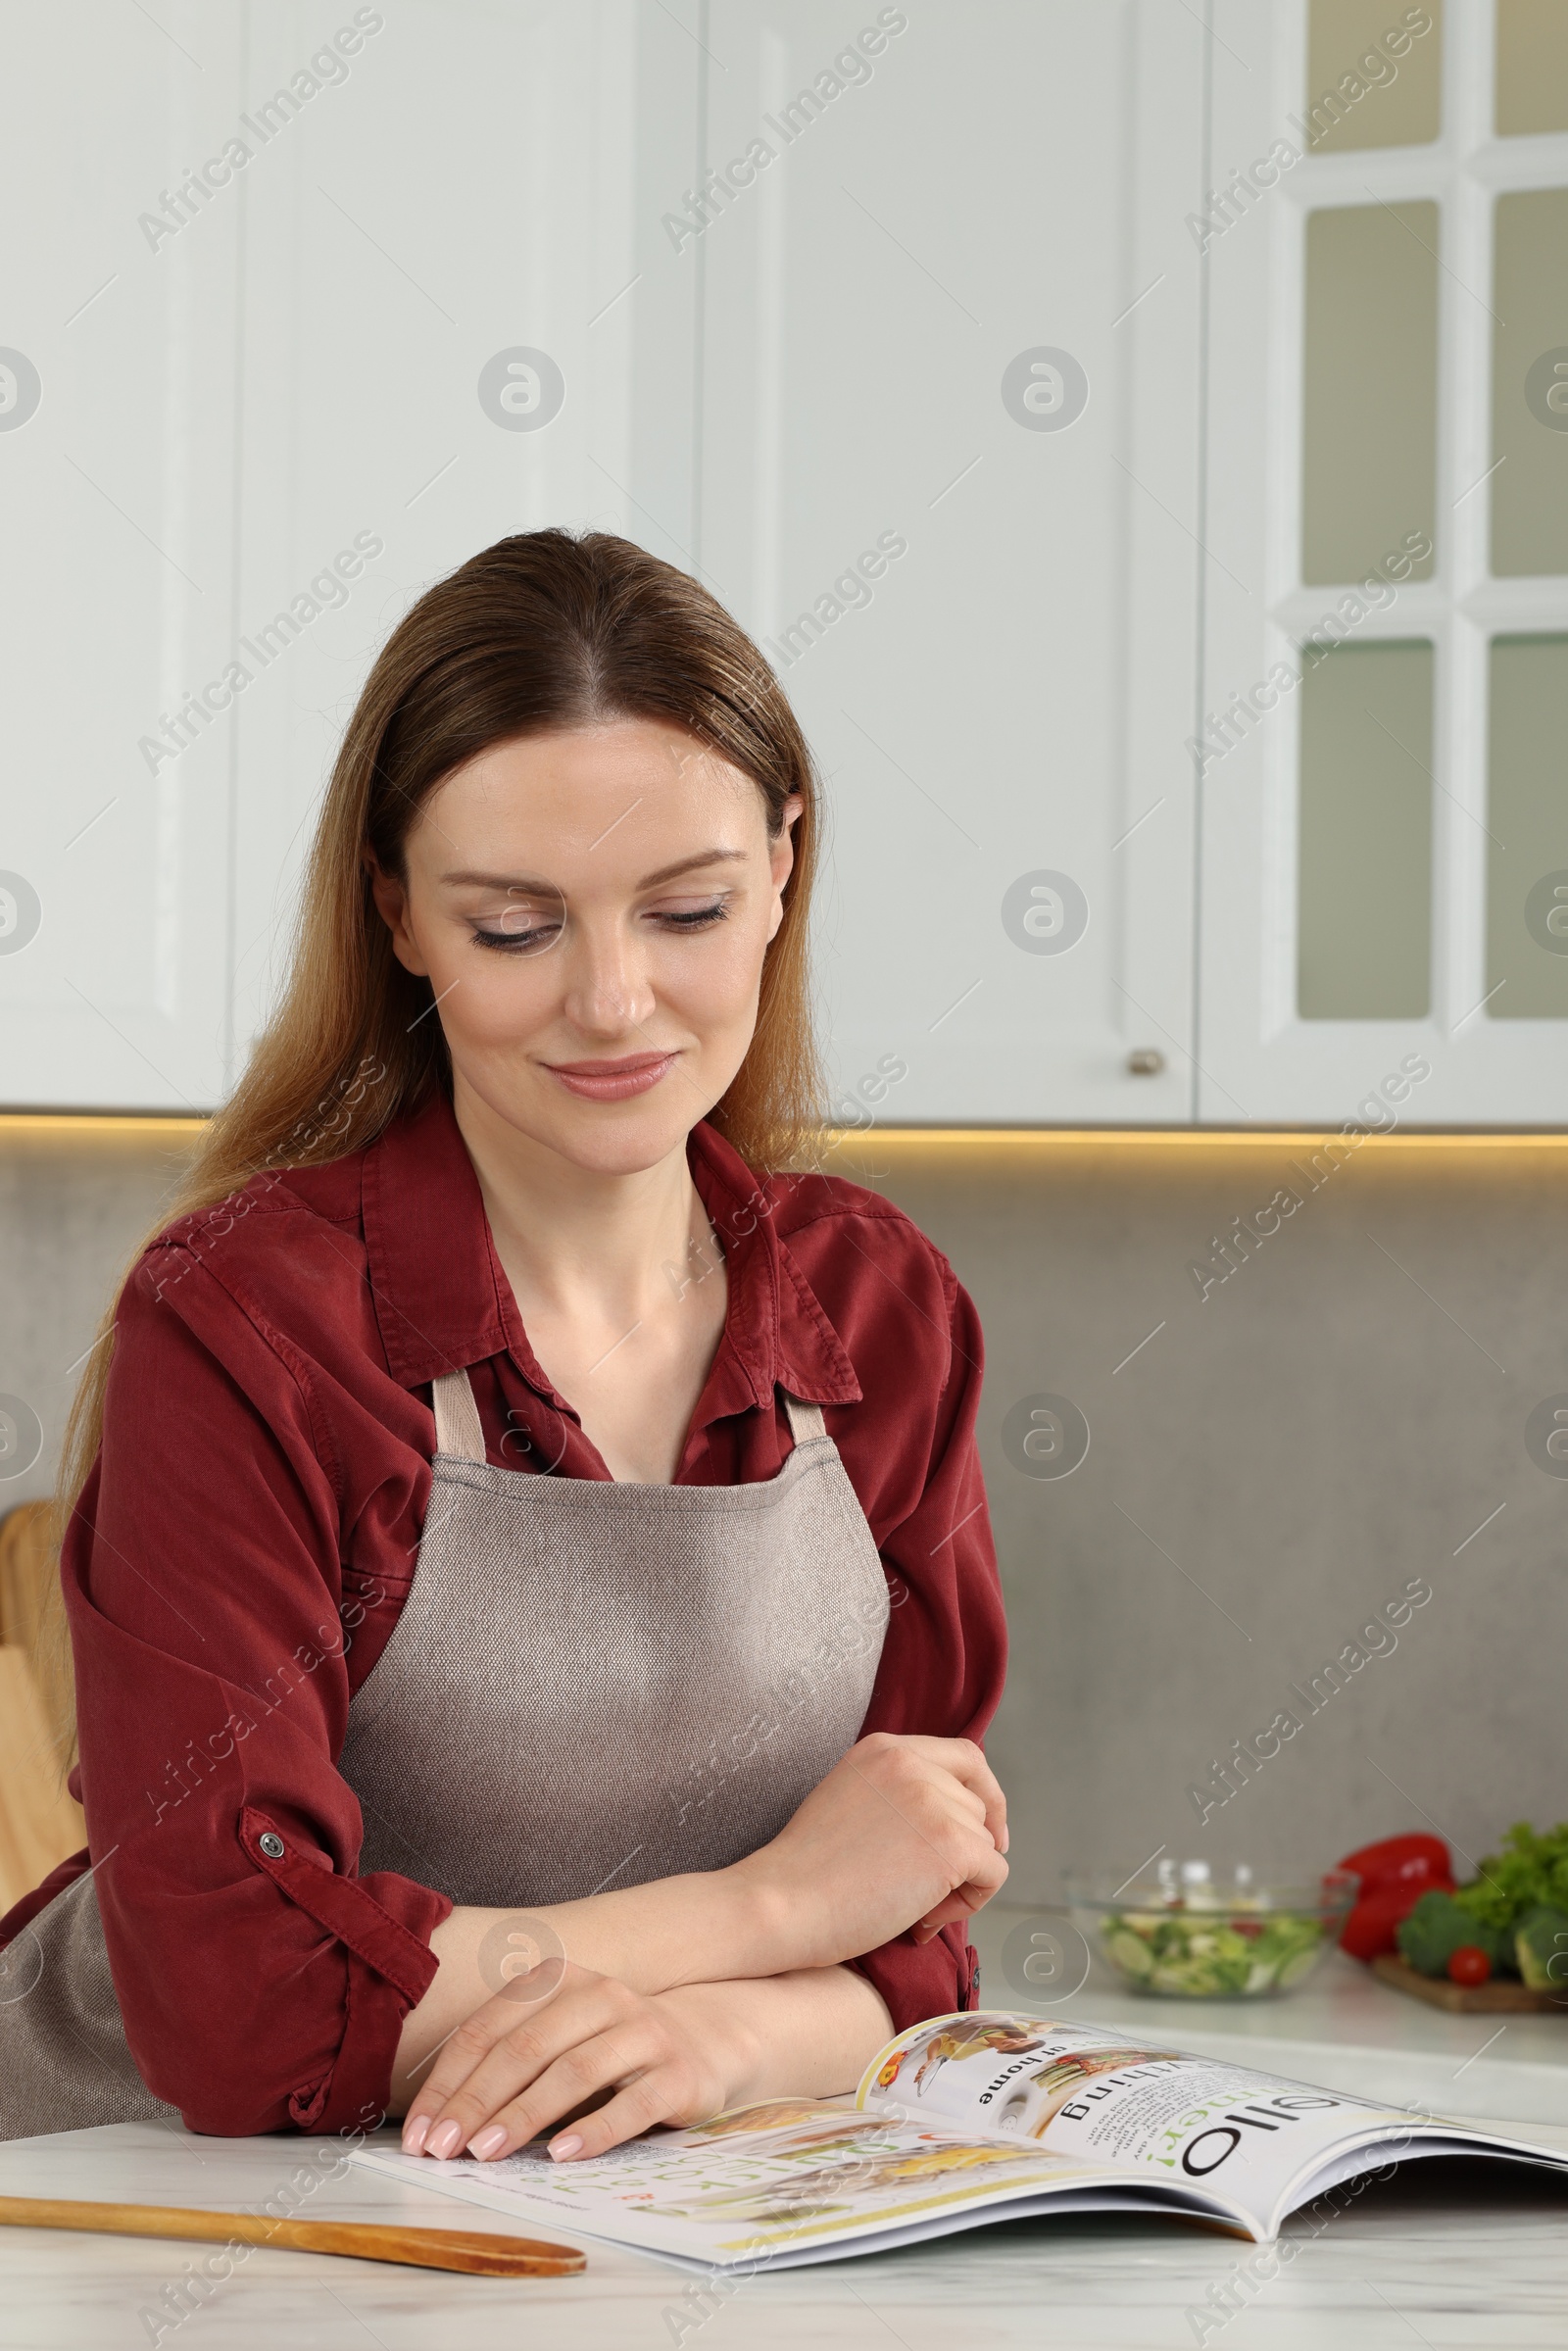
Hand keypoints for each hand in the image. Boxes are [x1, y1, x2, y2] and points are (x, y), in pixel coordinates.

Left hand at [400, 1965, 758, 2165]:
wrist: (700, 2046)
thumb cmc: (606, 2052)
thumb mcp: (555, 2040)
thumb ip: (506, 2062)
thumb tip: (435, 2122)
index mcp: (559, 1980)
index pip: (489, 2029)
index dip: (449, 2082)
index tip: (419, 2133)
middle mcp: (601, 1995)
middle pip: (526, 2048)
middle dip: (477, 2101)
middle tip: (443, 2149)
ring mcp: (643, 2031)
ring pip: (574, 2072)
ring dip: (524, 2115)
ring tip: (487, 2153)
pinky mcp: (677, 2073)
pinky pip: (632, 2103)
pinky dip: (594, 2130)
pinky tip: (562, 2155)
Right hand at [732, 1732, 1008, 1967]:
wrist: (780, 1903)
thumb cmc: (807, 1873)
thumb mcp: (851, 1800)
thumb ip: (896, 1793)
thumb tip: (952, 1819)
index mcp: (884, 1748)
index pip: (965, 1757)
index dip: (984, 1795)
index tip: (985, 1831)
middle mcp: (911, 1763)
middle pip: (977, 1805)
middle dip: (966, 1850)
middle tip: (931, 1890)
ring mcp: (932, 1800)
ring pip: (985, 1843)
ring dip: (961, 1883)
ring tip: (911, 1908)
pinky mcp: (950, 1844)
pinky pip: (993, 1874)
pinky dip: (970, 1904)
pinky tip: (922, 1921)